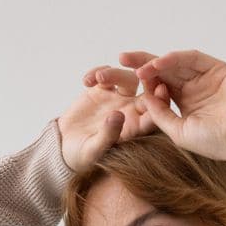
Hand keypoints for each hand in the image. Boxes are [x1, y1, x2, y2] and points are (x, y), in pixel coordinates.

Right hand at [56, 59, 170, 171]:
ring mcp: (117, 100)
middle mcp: (130, 113)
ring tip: (98, 78)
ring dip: (115, 73)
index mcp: (135, 129)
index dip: (161, 101)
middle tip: (138, 68)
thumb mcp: (94, 150)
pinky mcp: (100, 91)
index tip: (161, 88)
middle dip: (145, 78)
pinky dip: (97, 72)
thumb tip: (119, 115)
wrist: (64, 148)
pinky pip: (105, 74)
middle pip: (145, 90)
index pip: (154, 114)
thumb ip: (108, 134)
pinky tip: (86, 81)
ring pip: (127, 78)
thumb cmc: (82, 157)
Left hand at [120, 48, 225, 163]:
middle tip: (121, 58)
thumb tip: (143, 98)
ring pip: (175, 63)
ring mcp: (206, 77)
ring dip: (156, 62)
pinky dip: (174, 58)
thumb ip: (160, 115)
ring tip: (140, 67)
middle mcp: (194, 89)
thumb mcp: (179, 132)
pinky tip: (159, 64)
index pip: (160, 88)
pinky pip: (191, 58)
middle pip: (164, 71)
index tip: (126, 85)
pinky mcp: (217, 69)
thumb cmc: (216, 142)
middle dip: (143, 65)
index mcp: (186, 105)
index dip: (144, 84)